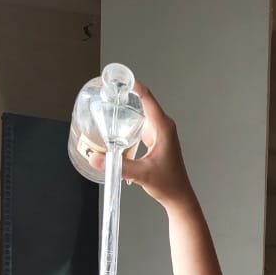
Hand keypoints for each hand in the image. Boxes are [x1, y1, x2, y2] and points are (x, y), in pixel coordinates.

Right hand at [89, 84, 193, 209]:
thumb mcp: (141, 174)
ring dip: (126, 110)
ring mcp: (160, 133)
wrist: (179, 197)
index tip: (118, 77)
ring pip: (141, 114)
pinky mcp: (157, 140)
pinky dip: (129, 125)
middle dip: (125, 95)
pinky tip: (117, 129)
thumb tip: (96, 159)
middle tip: (106, 92)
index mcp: (163, 128)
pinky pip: (141, 125)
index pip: (147, 98)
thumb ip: (118, 166)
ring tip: (108, 105)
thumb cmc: (168, 184)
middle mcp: (163, 127)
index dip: (132, 85)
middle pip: (142, 102)